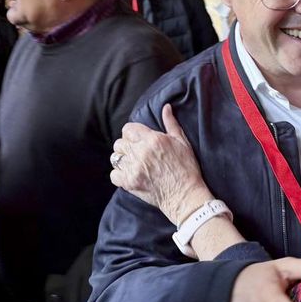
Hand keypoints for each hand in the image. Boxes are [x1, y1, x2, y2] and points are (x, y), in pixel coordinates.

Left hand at [110, 104, 212, 224]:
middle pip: (119, 143)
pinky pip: (113, 174)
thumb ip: (171, 123)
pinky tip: (131, 175)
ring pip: (116, 158)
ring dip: (123, 160)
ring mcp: (134, 168)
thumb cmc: (186, 168)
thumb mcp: (182, 142)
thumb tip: (165, 107)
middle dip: (127, 146)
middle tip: (137, 153)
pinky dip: (120, 175)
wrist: (185, 194)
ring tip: (134, 164)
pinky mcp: (130, 182)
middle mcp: (141, 152)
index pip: (128, 129)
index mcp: (153, 139)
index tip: (138, 139)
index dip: (132, 133)